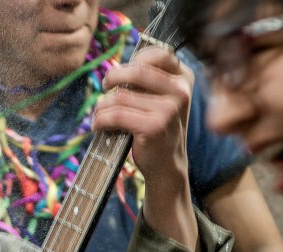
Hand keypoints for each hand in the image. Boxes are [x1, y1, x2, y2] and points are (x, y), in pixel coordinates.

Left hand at [95, 46, 196, 248]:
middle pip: (135, 71)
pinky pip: (115, 115)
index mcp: (184, 78)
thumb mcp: (161, 99)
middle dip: (112, 78)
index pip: (156, 54)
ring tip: (100, 115)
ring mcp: (169, 109)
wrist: (167, 165)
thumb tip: (115, 68)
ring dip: (102, 106)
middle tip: (104, 88)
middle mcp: (180, 91)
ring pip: (120, 96)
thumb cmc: (158, 129)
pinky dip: (100, 120)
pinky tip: (99, 126)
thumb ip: (146, 80)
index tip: (119, 75)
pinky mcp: (154, 126)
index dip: (132, 61)